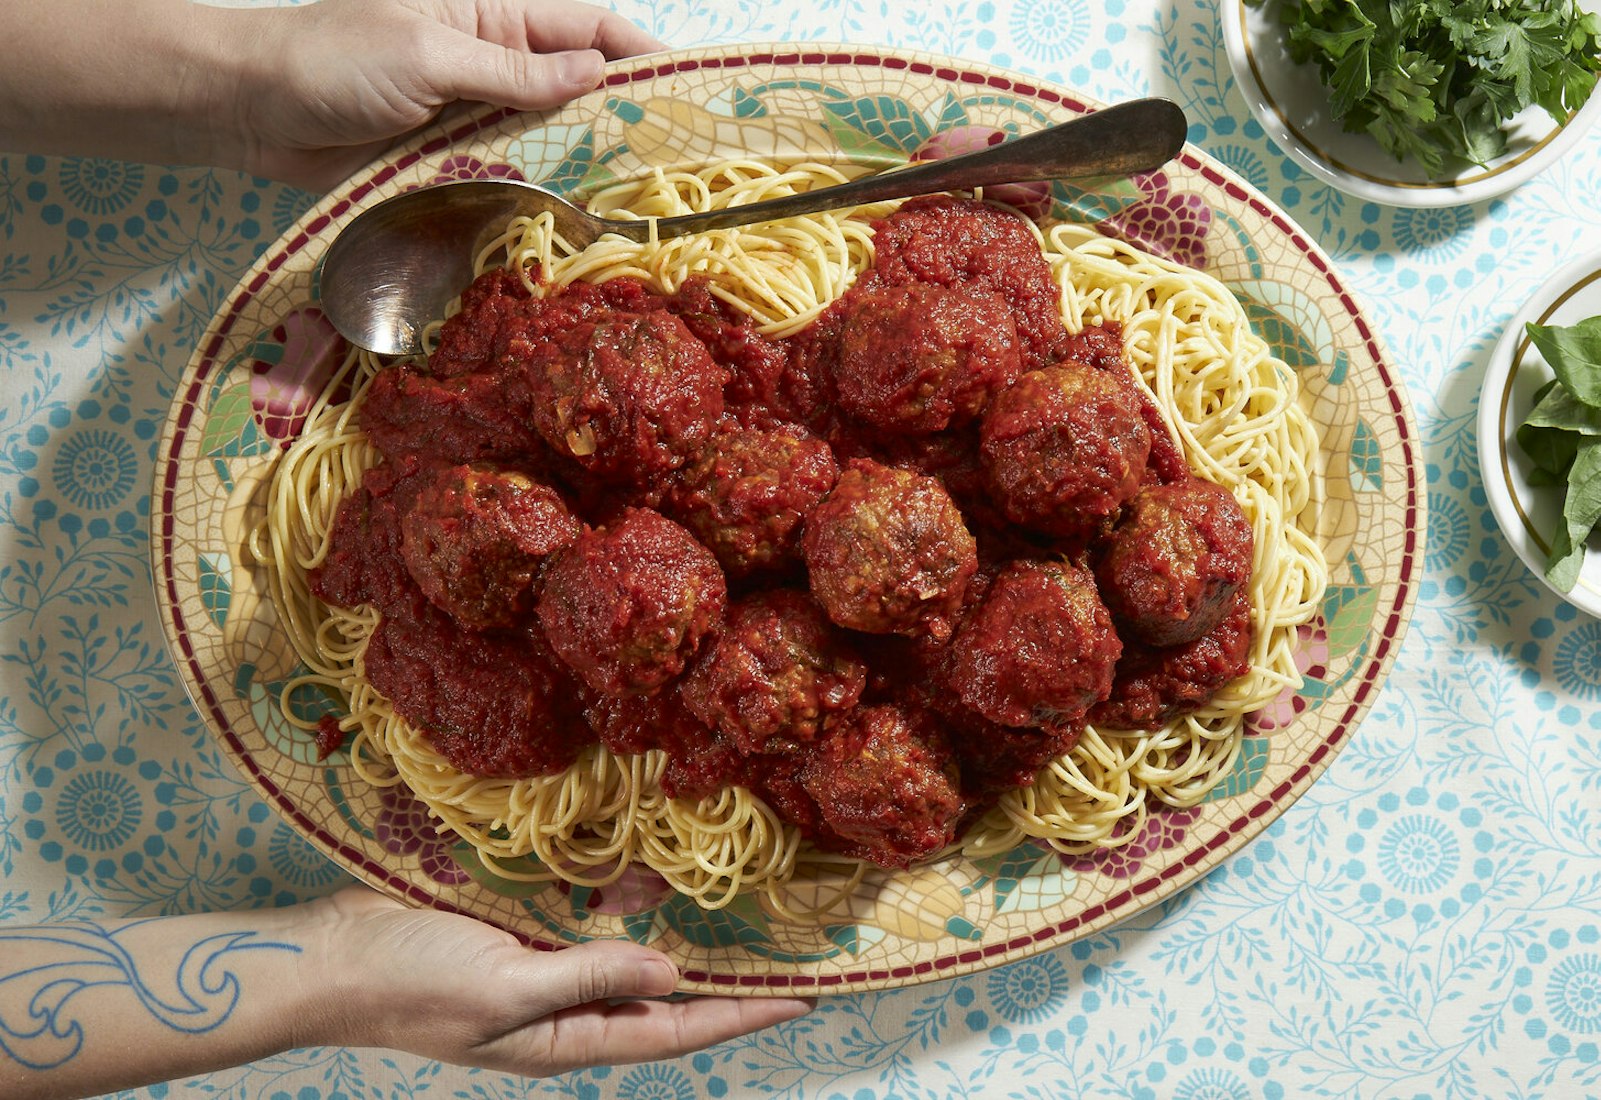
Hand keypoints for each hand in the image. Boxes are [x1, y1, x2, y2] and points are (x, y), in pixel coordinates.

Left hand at [231, 0, 664, 189]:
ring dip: (588, 159)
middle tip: (679, 158)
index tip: (691, 90)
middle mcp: (492, 59)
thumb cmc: (332, 62)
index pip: (587, 26)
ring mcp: (475, 111)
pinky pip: (511, 172)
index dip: (640, 55)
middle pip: (579, 84)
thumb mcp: (431, 56)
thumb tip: (595, 73)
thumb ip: (515, 72)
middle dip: (626, 114)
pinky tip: (576, 214)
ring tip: (642, 194)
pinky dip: (542, 189)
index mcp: (491, 11)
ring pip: (552, 134)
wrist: (252, 110)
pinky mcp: (453, 157)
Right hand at [303, 887, 813, 1073]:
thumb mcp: (506, 988)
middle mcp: (561, 1013)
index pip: (672, 1032)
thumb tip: (673, 978)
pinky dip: (621, 911)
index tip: (797, 1000)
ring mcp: (538, 976)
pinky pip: (585, 929)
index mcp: (564, 1039)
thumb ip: (590, 979)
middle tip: (781, 957)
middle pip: (660, 1004)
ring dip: (675, 943)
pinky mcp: (516, 938)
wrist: (330, 957)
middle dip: (721, 986)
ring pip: (627, 963)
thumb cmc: (410, 981)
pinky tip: (646, 886)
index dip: (737, 1015)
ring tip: (733, 921)